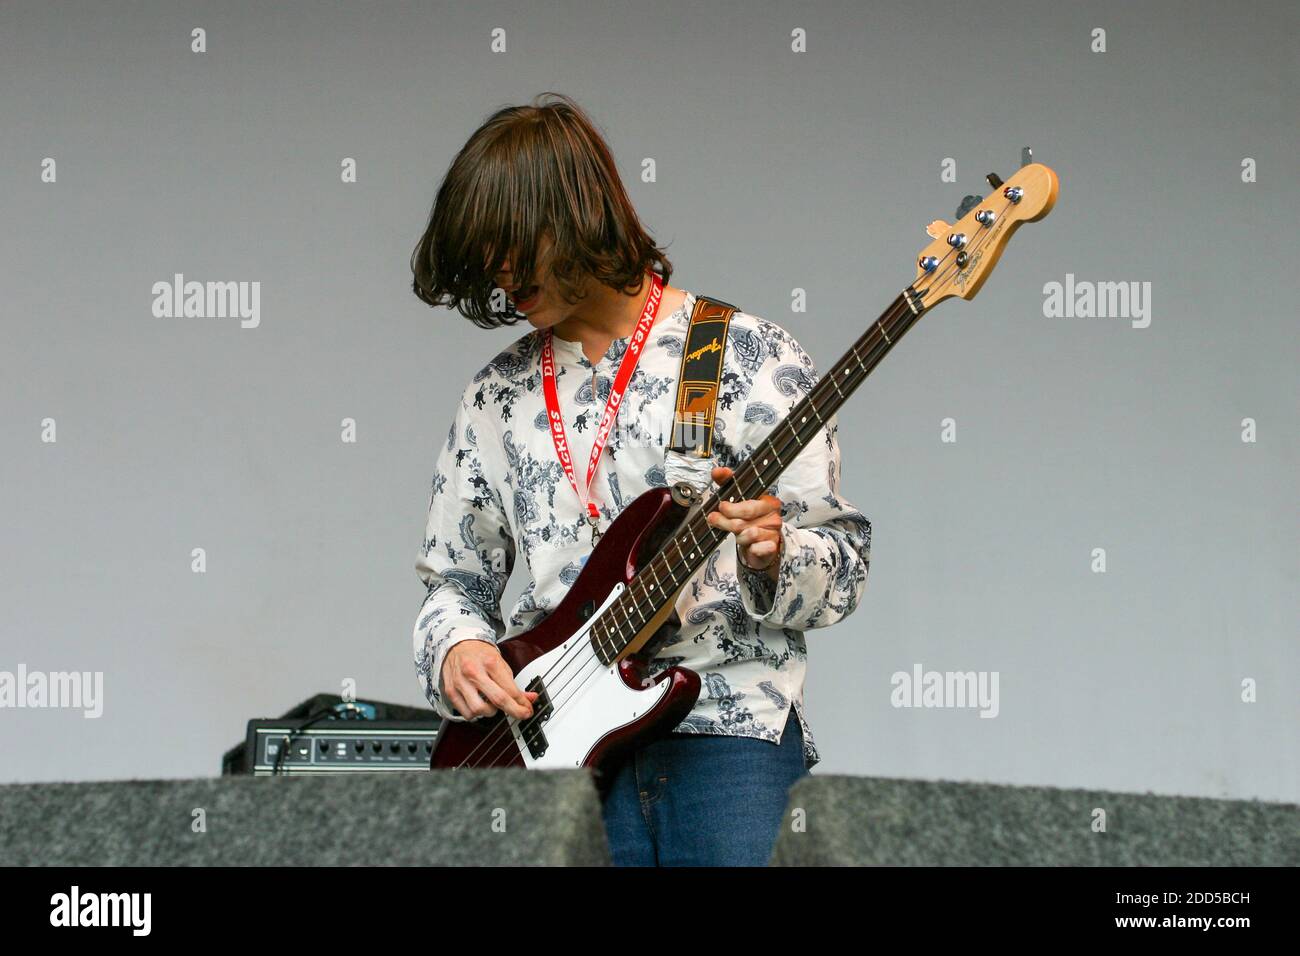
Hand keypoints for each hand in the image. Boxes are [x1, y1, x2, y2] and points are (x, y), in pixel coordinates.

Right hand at [442, 640, 537, 719]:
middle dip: (514, 711)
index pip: (510, 689)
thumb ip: (514, 683)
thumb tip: (529, 699)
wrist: (457, 644)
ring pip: (479, 710)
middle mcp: (474, 672)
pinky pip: (466, 713)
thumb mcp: (500, 663)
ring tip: (493, 704)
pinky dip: (476, 714)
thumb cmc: (479, 653)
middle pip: (497, 700)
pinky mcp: (451, 691)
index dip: (522, 703)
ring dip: (491, 712)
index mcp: (489, 662)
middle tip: (520, 713)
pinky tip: (480, 704)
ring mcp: (460, 682)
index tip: (527, 709)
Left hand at [706, 466, 782, 582]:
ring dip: (737, 536)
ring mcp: (774, 531)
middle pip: (744, 519)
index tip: (721, 505)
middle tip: (714, 519)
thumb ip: (728, 483)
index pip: (749, 503)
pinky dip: (748, 548)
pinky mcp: (772, 547)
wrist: (762, 543)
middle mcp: (773, 515)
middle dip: (725, 521)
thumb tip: (717, 471)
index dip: (732, 506)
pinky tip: (748, 545)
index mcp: (768, 500)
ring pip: (747, 534)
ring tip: (736, 533)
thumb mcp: (739, 499)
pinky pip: (755, 548)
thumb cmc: (750, 518)